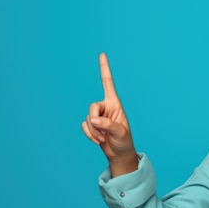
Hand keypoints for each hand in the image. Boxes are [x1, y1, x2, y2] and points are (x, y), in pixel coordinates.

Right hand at [82, 53, 137, 176]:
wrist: (119, 153)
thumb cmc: (124, 141)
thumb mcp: (120, 133)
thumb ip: (107, 125)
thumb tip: (92, 119)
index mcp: (115, 103)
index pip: (107, 83)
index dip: (104, 69)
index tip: (102, 54)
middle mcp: (105, 107)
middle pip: (92, 107)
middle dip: (95, 122)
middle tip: (103, 133)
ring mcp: (98, 116)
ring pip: (87, 119)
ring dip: (94, 131)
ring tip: (104, 138)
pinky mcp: (91, 125)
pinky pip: (84, 126)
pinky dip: (89, 135)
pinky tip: (98, 140)